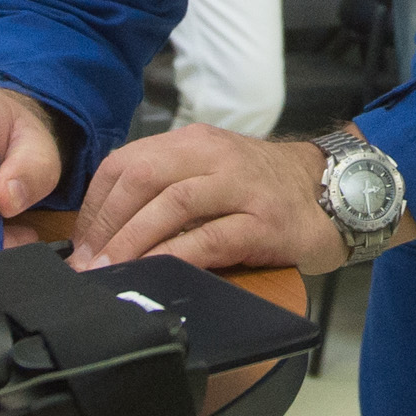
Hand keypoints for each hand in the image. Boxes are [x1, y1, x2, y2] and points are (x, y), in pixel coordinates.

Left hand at [73, 126, 347, 275]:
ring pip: (172, 205)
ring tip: (109, 273)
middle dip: (105, 226)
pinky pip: (210, 238)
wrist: (335, 190)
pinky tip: (156, 273)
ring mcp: (242, 187)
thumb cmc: (264, 189)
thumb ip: (166, 187)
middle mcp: (216, 156)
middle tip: (87, 264)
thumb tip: (103, 232)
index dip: (94, 206)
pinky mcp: (264, 222)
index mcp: (194, 142)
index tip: (80, 244)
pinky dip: (175, 257)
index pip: (125, 162)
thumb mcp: (212, 172)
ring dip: (131, 243)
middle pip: (141, 178)